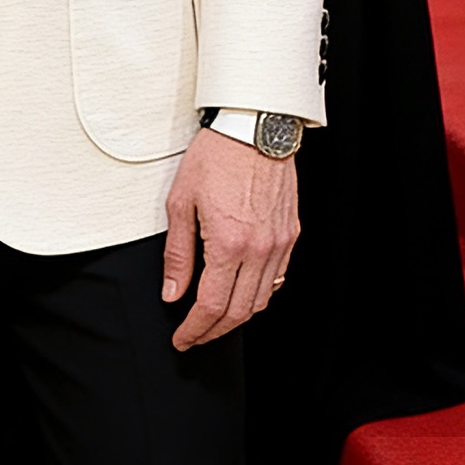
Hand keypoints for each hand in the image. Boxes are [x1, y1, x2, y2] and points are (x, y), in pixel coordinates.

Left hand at [162, 128, 298, 348]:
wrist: (253, 126)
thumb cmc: (216, 156)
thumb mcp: (181, 201)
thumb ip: (178, 253)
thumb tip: (173, 293)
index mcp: (229, 243)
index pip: (212, 306)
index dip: (195, 329)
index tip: (182, 338)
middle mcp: (259, 249)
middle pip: (239, 312)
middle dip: (214, 331)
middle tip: (194, 336)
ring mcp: (279, 243)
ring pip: (261, 300)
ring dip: (237, 317)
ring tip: (215, 318)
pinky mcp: (290, 234)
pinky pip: (278, 279)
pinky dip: (259, 294)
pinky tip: (242, 291)